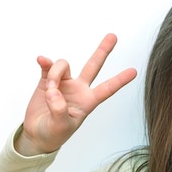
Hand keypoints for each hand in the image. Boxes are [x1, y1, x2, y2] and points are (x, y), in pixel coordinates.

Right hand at [16, 34, 136, 155]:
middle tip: (113, 36)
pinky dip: (45, 62)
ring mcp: (63, 83)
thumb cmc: (54, 134)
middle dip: (103, 51)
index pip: (106, 89)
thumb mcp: (61, 127)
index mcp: (87, 101)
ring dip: (55, 74)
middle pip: (93, 66)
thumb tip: (54, 91)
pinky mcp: (47, 80)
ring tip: (49, 90)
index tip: (134, 71)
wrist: (37, 135)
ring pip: (64, 66)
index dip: (120, 81)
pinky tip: (41, 60)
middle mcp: (78, 89)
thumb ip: (60, 110)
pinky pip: (48, 66)